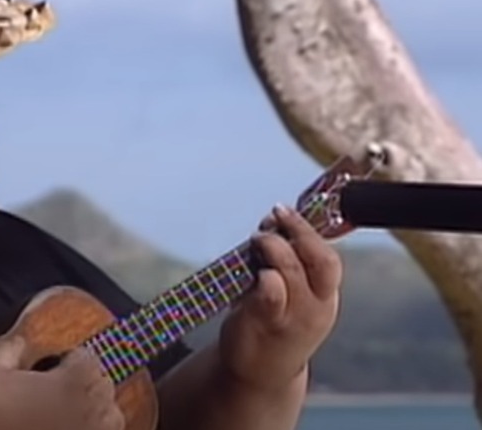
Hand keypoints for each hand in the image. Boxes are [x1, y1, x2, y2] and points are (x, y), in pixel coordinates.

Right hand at [0, 337, 124, 429]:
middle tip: (61, 389)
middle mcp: (93, 408)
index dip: (69, 359)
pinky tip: (67, 428)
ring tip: (70, 413)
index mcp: (75, 379)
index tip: (56, 365)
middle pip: (103, 385)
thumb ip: (9, 349)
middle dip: (86, 383)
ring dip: (97, 411)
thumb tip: (18, 342)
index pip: (87, 358)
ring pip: (111, 417)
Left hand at [217, 203, 341, 391]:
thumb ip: (284, 260)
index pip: (329, 259)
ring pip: (292, 272)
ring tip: (257, 239)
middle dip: (298, 231)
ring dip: (274, 247)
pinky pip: (270, 295)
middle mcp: (315, 307)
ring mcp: (292, 317)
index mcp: (325, 296)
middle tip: (274, 217)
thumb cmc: (272, 322)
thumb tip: (274, 221)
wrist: (260, 374)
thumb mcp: (288, 292)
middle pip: (319, 261)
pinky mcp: (265, 325)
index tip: (285, 211)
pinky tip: (256, 270)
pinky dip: (264, 276)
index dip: (309, 230)